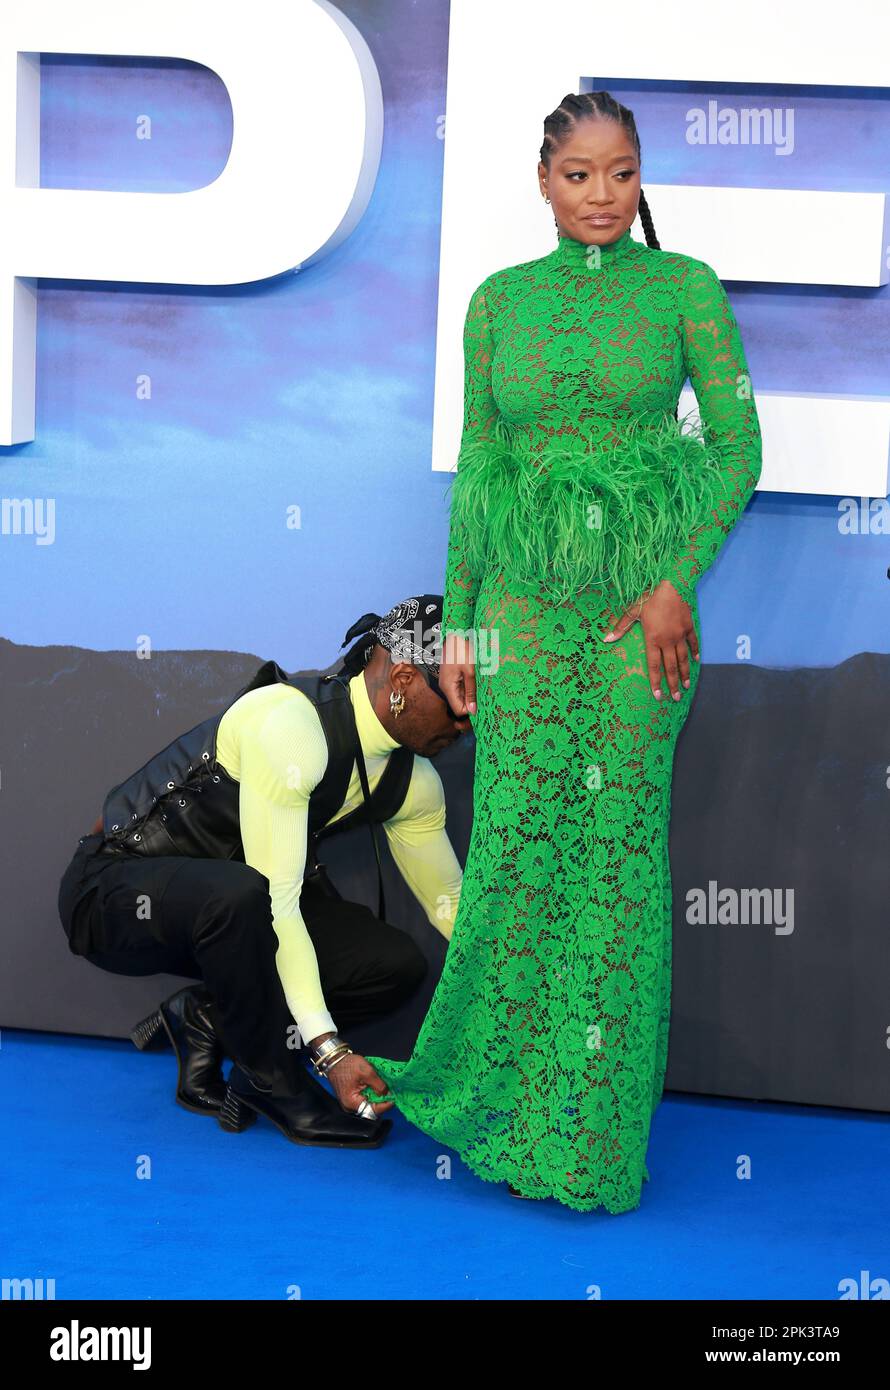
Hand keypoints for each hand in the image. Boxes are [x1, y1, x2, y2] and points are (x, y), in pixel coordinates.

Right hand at [326, 1052, 394, 1115]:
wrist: (334, 1059)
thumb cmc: (347, 1064)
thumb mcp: (367, 1072)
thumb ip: (379, 1085)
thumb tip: (387, 1094)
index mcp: (352, 1103)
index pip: (373, 1110)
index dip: (385, 1105)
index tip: (394, 1098)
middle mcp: (350, 1107)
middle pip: (371, 1109)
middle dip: (382, 1101)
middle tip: (391, 1092)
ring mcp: (350, 1103)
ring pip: (368, 1104)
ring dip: (377, 1097)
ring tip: (385, 1089)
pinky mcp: (351, 1098)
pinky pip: (364, 1099)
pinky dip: (371, 1094)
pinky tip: (377, 1087)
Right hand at [439, 630, 476, 715]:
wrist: (456, 633)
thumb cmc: (462, 649)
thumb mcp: (470, 671)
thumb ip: (471, 691)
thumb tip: (473, 711)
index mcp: (448, 687)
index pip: (459, 710)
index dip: (471, 712)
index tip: (484, 708)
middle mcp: (446, 687)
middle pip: (460, 704)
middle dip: (473, 704)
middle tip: (486, 702)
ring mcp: (449, 682)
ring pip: (462, 696)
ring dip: (473, 695)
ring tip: (484, 690)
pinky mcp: (453, 676)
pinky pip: (462, 687)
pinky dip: (471, 688)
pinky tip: (479, 683)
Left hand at [600, 580, 698, 701]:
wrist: (672, 585)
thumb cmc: (650, 597)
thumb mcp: (632, 611)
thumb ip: (621, 627)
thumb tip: (606, 639)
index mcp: (653, 639)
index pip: (654, 666)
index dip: (655, 682)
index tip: (658, 696)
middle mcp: (667, 641)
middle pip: (671, 667)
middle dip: (673, 684)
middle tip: (676, 698)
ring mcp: (680, 635)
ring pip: (683, 658)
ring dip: (685, 673)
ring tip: (686, 686)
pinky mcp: (688, 627)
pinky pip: (692, 643)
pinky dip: (694, 652)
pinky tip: (697, 661)